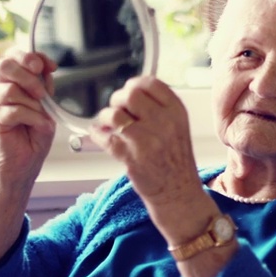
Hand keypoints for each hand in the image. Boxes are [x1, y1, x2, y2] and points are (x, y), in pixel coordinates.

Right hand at [0, 47, 56, 183]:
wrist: (26, 159)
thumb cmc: (35, 131)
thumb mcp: (47, 103)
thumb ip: (44, 84)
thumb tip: (46, 69)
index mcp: (11, 78)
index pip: (13, 54)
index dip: (32, 56)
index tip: (50, 67)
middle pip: (4, 65)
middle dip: (28, 75)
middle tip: (42, 92)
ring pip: (9, 90)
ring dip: (33, 104)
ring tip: (44, 116)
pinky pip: (14, 111)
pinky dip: (33, 118)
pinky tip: (42, 126)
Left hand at [85, 76, 210, 238]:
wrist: (178, 193)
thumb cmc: (176, 161)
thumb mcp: (177, 127)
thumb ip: (159, 109)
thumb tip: (129, 93)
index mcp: (177, 112)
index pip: (151, 83)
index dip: (135, 85)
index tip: (129, 91)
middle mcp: (163, 122)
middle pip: (130, 94)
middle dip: (118, 99)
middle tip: (117, 109)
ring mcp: (146, 139)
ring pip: (114, 115)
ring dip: (106, 118)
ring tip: (109, 125)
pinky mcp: (130, 157)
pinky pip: (105, 137)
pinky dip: (97, 134)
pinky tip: (99, 134)